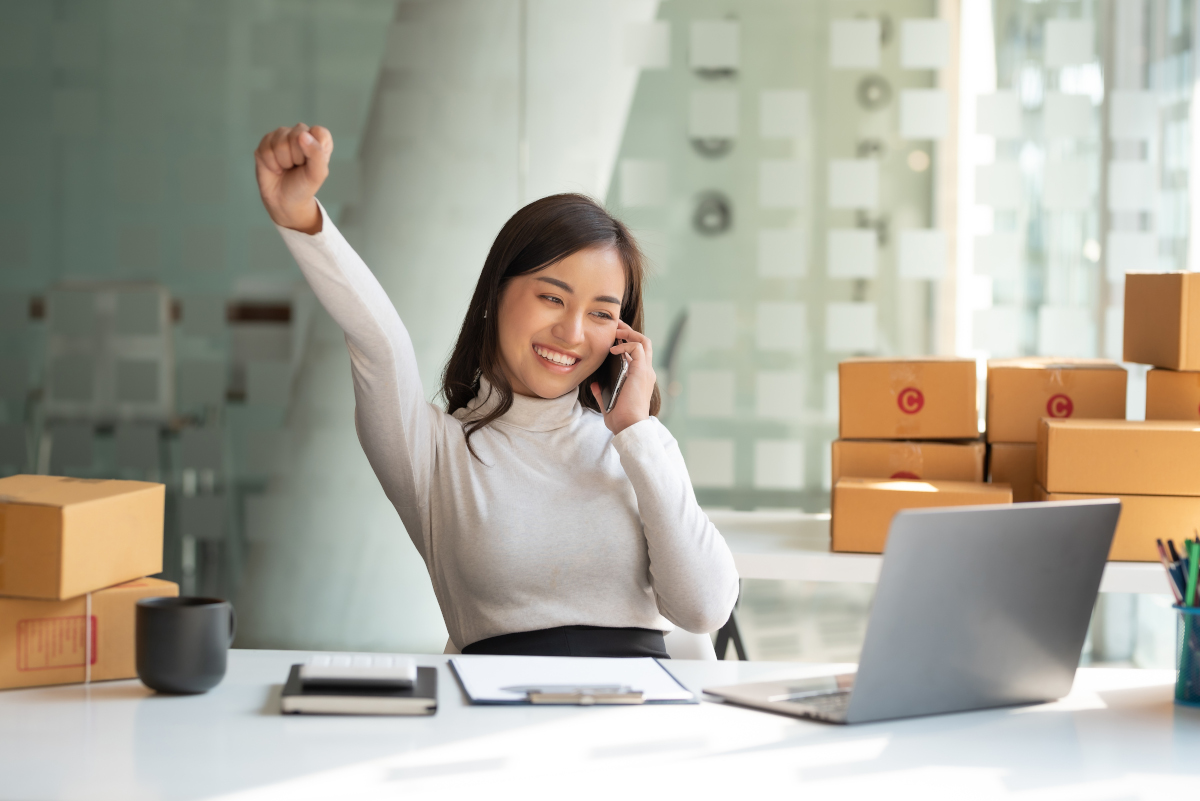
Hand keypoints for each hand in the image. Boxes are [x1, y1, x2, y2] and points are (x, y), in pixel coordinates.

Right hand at [253, 123, 333, 233]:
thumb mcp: (317, 174)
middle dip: (297, 157)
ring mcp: (281, 136)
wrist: (284, 200)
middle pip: (298, 134)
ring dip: (283, 161)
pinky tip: (276, 168)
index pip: (319, 132)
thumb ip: (316, 154)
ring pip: (280, 141)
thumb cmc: (303, 186)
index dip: (315, 149)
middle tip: (297, 167)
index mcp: (318, 139)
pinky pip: (266, 148)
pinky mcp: (265, 142)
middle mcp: (300, 133)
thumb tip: (302, 134)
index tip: (311, 163)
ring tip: (286, 167)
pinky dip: (271, 163)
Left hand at [589, 320, 656, 435]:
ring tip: (615, 331)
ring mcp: (645, 371)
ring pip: (644, 341)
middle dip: (629, 331)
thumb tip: (595, 384)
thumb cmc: (620, 418)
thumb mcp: (608, 401)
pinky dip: (626, 344)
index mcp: (640, 378)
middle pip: (644, 343)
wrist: (629, 426)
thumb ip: (603, 391)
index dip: (627, 343)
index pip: (638, 353)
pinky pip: (637, 348)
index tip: (613, 338)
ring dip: (629, 333)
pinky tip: (613, 349)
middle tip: (615, 325)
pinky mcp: (641, 371)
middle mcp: (646, 372)